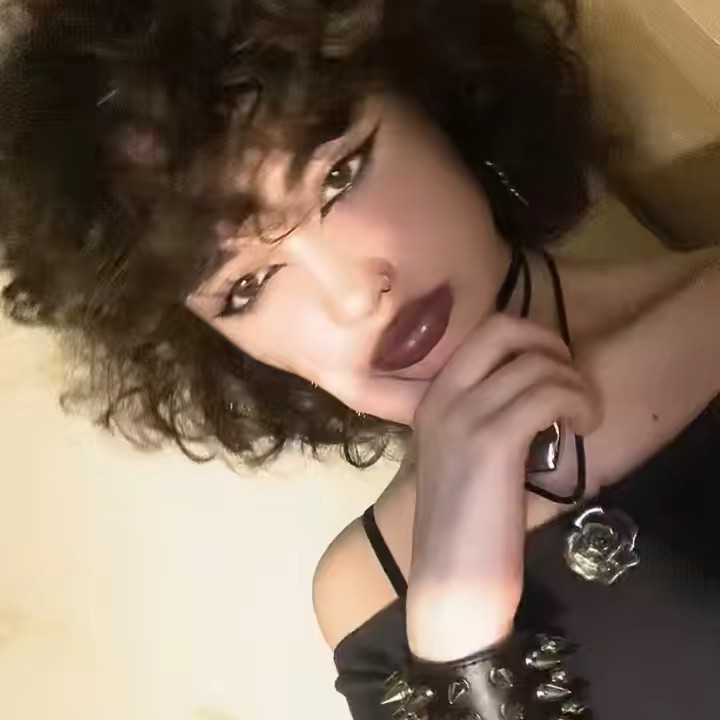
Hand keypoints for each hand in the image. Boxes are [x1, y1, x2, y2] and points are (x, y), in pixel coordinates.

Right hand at [406, 314, 599, 660]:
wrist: (451, 578)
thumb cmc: (463, 523)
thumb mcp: (462, 455)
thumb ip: (484, 415)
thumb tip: (535, 386)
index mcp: (432, 400)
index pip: (481, 335)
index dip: (528, 338)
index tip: (551, 368)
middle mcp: (442, 398)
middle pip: (502, 328)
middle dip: (549, 342)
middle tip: (569, 378)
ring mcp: (464, 416)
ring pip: (535, 364)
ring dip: (574, 383)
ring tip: (582, 416)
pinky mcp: (492, 442)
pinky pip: (548, 395)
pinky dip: (577, 403)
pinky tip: (582, 429)